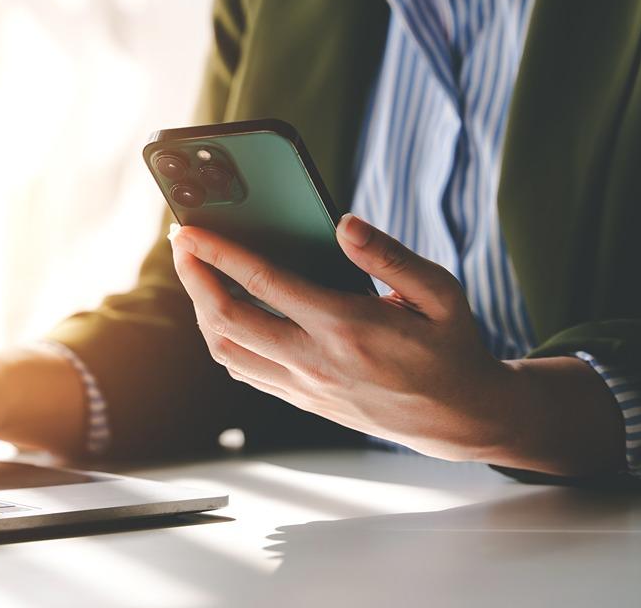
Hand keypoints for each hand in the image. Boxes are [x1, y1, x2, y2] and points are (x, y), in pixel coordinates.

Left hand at [169, 213, 514, 461]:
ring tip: (196, 274)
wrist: (460, 417)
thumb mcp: (440, 293)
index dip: (219, 253)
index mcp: (347, 327)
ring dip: (201, 311)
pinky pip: (245, 371)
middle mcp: (316, 361)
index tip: (190, 229)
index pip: (264, 284)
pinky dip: (222, 339)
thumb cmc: (450, 345)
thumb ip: (391, 256)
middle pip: (227, 320)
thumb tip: (344, 223)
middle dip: (193, 278)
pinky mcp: (303, 400)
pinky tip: (222, 313)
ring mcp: (305, 386)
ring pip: (227, 351)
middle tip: (180, 244)